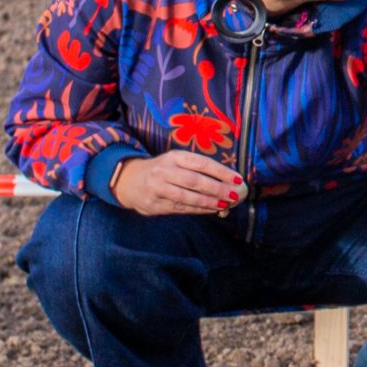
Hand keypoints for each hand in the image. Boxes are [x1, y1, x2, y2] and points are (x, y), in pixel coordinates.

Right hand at [110, 150, 245, 215]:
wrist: (128, 180)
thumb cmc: (162, 170)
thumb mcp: (176, 161)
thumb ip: (198, 168)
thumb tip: (228, 180)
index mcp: (174, 157)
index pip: (201, 163)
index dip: (221, 171)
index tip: (237, 179)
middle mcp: (164, 171)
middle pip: (194, 181)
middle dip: (216, 189)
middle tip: (233, 195)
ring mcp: (157, 189)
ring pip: (187, 197)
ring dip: (208, 202)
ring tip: (224, 204)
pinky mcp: (154, 205)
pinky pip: (180, 208)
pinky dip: (198, 210)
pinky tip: (211, 210)